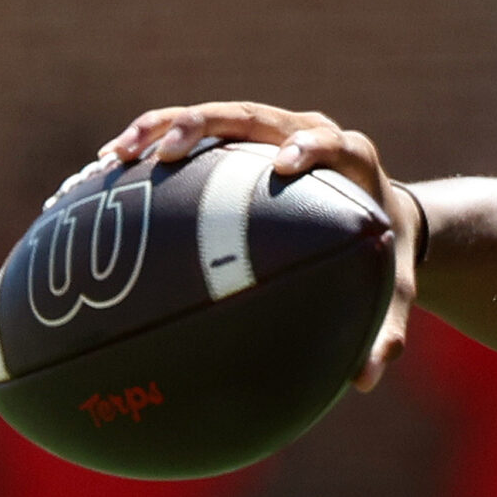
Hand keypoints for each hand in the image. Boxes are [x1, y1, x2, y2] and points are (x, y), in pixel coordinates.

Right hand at [103, 102, 421, 389]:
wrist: (375, 215)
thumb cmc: (382, 256)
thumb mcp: (393, 293)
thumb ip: (386, 332)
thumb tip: (366, 380)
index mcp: (353, 160)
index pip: (335, 144)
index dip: (311, 147)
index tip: (285, 165)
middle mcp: (307, 132)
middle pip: (256, 116)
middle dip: (209, 125)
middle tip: (168, 153)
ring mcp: (269, 130)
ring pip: (213, 116)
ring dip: (162, 128)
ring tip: (115, 157)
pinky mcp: (240, 138)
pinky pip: (190, 131)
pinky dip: (148, 143)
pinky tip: (103, 170)